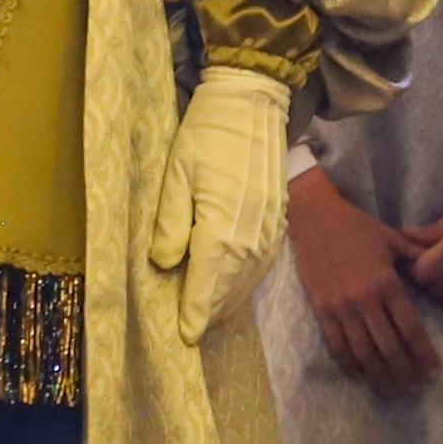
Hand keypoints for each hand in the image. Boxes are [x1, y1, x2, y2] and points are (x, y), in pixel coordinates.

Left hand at [150, 67, 294, 344]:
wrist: (254, 105)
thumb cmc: (208, 135)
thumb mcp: (176, 174)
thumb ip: (170, 224)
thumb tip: (163, 265)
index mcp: (221, 230)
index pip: (205, 288)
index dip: (193, 316)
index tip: (183, 337)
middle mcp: (250, 241)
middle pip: (228, 292)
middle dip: (208, 313)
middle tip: (189, 330)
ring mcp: (270, 234)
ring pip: (246, 283)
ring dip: (227, 302)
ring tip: (207, 315)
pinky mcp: (279, 225)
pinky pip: (261, 267)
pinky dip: (244, 283)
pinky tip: (231, 285)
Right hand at [287, 166, 440, 394]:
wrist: (314, 217)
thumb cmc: (356, 226)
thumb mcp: (392, 238)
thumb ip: (416, 258)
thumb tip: (438, 272)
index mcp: (386, 283)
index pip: (409, 328)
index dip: (423, 353)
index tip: (435, 370)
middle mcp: (364, 300)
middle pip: (389, 347)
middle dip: (406, 371)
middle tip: (418, 385)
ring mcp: (340, 308)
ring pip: (364, 353)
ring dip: (381, 375)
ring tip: (395, 388)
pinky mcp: (321, 310)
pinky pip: (337, 346)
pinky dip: (351, 365)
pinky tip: (363, 376)